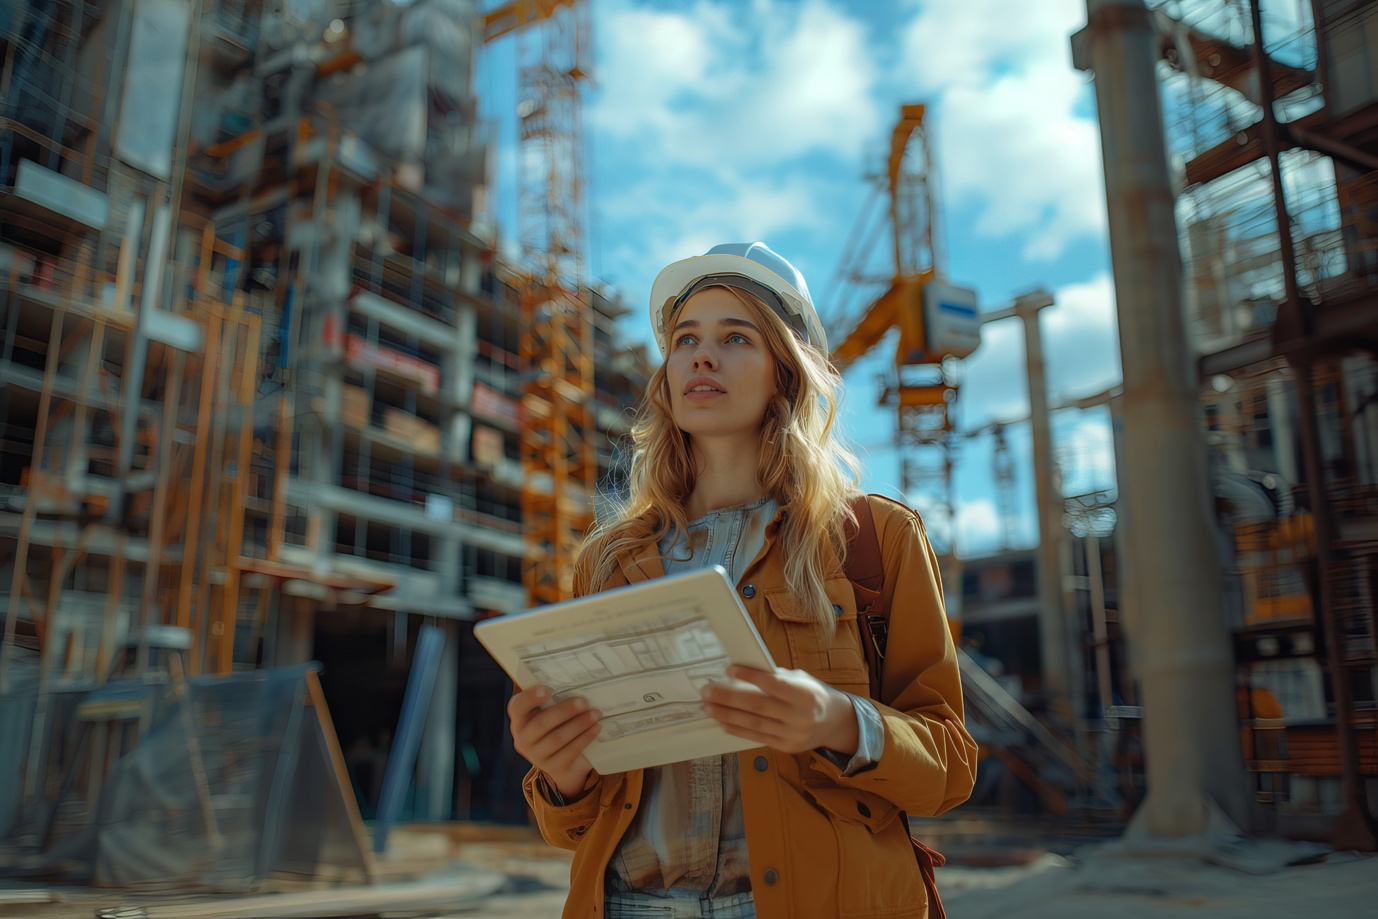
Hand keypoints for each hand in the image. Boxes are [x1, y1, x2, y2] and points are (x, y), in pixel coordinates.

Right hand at [507, 685, 600, 796]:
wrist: (564, 763)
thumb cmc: (556, 727)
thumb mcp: (549, 713)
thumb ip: (551, 700)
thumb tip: (569, 680)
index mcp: (519, 720)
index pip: (517, 707)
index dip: (530, 698)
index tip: (548, 689)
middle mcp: (523, 739)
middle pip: (541, 724)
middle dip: (564, 711)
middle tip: (583, 701)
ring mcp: (537, 756)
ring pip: (557, 738)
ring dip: (579, 724)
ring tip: (595, 713)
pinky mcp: (554, 767)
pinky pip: (570, 751)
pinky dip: (585, 738)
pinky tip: (596, 728)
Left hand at [700, 666, 858, 755]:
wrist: (834, 722)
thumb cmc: (812, 694)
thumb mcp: (801, 679)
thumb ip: (776, 677)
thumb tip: (743, 672)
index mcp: (806, 695)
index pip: (774, 685)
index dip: (751, 677)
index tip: (729, 670)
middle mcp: (800, 717)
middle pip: (758, 706)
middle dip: (729, 698)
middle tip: (707, 691)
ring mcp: (792, 734)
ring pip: (754, 723)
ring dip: (727, 714)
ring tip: (708, 706)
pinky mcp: (785, 746)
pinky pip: (756, 737)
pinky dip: (737, 729)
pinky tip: (722, 721)